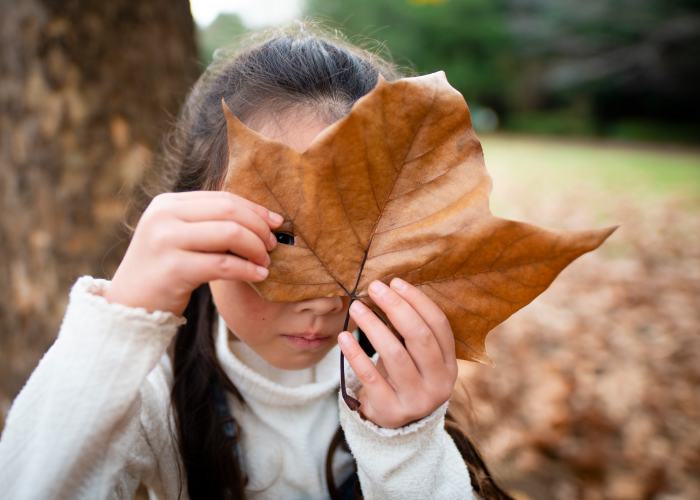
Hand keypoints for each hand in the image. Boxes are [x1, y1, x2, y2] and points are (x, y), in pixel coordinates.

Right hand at [104, 191, 282, 314]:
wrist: (128, 306)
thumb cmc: (163, 272)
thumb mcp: (179, 238)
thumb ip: (207, 224)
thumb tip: (259, 218)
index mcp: (168, 204)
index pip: (223, 198)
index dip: (254, 209)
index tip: (276, 222)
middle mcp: (164, 216)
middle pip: (229, 211)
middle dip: (258, 227)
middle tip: (272, 244)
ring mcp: (166, 241)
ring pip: (229, 234)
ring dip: (255, 249)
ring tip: (266, 262)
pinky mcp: (172, 269)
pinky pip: (223, 265)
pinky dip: (247, 270)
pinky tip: (259, 276)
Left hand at [337, 278, 457, 428]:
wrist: (395, 426)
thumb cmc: (405, 379)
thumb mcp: (419, 360)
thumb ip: (412, 332)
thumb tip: (390, 289)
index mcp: (450, 365)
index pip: (439, 325)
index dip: (418, 301)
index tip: (396, 282)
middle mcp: (438, 383)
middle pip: (420, 337)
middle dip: (396, 308)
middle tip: (375, 288)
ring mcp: (416, 400)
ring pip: (395, 355)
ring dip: (373, 326)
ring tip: (356, 308)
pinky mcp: (390, 410)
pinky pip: (370, 376)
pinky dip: (356, 354)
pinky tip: (344, 337)